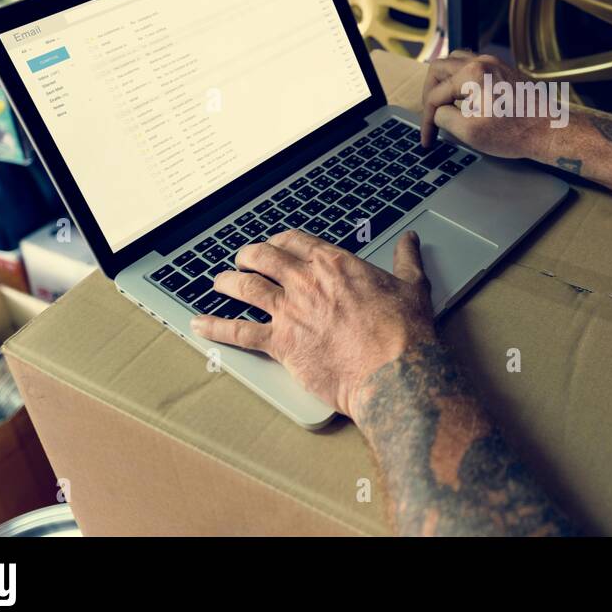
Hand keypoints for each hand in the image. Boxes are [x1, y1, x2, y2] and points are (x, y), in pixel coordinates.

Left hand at [190, 229, 435, 422]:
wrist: (393, 370)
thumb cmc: (403, 331)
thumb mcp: (412, 286)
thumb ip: (406, 260)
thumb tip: (410, 241)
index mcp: (334, 263)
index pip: (296, 241)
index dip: (281, 241)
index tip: (276, 245)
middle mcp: (305, 281)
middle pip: (264, 258)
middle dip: (249, 255)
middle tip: (242, 258)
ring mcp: (289, 311)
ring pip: (245, 287)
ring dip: (228, 282)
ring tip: (218, 281)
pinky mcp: (280, 343)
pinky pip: (238, 333)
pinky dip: (215, 328)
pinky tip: (200, 325)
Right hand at [419, 50, 547, 158]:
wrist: (550, 130)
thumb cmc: (517, 132)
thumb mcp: (470, 132)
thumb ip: (445, 118)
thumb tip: (439, 112)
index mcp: (472, 74)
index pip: (436, 95)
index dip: (426, 119)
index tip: (428, 138)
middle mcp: (482, 62)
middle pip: (439, 69)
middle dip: (430, 94)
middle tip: (430, 115)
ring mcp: (494, 64)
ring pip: (455, 61)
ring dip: (444, 81)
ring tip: (442, 103)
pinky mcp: (503, 70)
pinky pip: (472, 65)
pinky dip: (460, 79)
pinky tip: (462, 98)